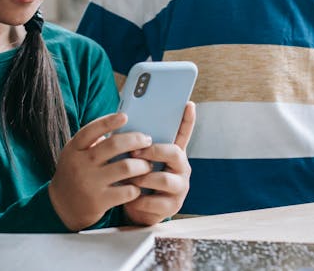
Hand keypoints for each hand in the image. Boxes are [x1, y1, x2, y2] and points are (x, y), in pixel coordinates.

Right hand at [48, 112, 154, 231]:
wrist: (61, 207)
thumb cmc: (75, 174)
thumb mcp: (75, 155)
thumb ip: (93, 142)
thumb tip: (122, 129)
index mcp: (73, 149)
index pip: (91, 130)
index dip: (108, 121)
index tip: (125, 116)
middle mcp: (80, 164)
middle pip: (114, 145)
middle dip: (136, 140)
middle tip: (146, 141)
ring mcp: (89, 183)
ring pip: (126, 167)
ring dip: (142, 165)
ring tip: (147, 165)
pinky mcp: (99, 202)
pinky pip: (127, 191)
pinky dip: (137, 187)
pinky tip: (138, 186)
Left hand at [123, 101, 195, 225]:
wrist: (137, 210)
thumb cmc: (137, 179)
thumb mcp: (139, 161)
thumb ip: (138, 146)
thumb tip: (125, 126)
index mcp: (173, 154)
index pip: (183, 133)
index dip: (187, 119)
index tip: (188, 103)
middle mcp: (181, 168)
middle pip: (174, 153)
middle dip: (152, 151)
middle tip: (134, 151)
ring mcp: (180, 188)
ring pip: (163, 178)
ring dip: (142, 178)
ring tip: (128, 179)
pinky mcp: (172, 207)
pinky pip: (154, 201)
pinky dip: (138, 199)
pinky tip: (130, 199)